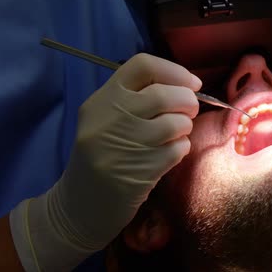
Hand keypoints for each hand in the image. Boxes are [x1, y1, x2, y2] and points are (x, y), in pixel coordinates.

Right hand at [10, 53, 200, 271]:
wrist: (79, 206)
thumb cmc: (100, 155)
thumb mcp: (105, 118)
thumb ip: (136, 99)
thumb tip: (185, 86)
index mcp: (102, 99)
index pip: (143, 66)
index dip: (175, 71)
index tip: (192, 82)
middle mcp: (112, 117)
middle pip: (164, 94)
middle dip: (188, 101)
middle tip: (188, 110)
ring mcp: (126, 145)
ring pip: (176, 123)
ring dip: (185, 127)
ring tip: (175, 134)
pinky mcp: (142, 171)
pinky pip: (178, 149)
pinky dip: (181, 149)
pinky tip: (169, 154)